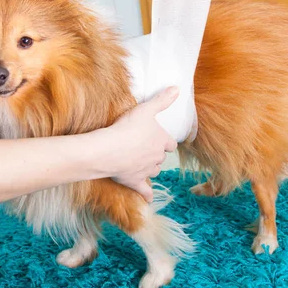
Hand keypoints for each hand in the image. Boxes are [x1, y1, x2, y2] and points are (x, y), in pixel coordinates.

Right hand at [96, 87, 179, 201]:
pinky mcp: (135, 182)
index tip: (161, 140)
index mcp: (162, 141)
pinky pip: (145, 191)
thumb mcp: (145, 109)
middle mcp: (157, 157)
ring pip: (154, 172)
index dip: (165, 141)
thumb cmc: (127, 127)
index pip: (170, 143)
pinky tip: (148, 199)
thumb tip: (178, 89)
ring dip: (150, 169)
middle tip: (144, 150)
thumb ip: (162, 100)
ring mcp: (147, 171)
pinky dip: (147, 195)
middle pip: (161, 158)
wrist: (110, 149)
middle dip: (155, 155)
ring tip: (140, 165)